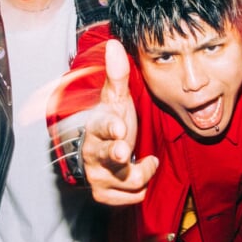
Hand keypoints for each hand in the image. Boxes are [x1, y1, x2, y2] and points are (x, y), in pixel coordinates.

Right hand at [82, 40, 158, 204]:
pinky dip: (138, 189)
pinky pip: (128, 197)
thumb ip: (118, 74)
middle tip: (124, 151)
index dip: (110, 127)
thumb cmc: (111, 121)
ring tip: (148, 160)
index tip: (120, 128)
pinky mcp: (103, 193)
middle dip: (116, 154)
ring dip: (142, 172)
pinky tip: (140, 173)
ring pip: (126, 180)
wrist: (98, 151)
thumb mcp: (116, 98)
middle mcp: (93, 152)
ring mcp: (97, 175)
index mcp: (96, 126)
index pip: (101, 126)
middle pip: (106, 157)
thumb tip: (115, 44)